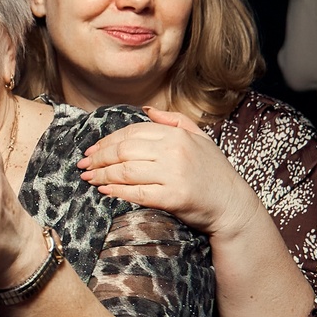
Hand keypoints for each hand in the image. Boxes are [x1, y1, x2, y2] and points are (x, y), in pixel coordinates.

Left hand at [76, 106, 257, 239]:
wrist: (232, 205)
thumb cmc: (215, 173)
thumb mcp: (200, 139)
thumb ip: (174, 121)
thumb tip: (146, 110)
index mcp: (177, 135)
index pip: (131, 133)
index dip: (107, 141)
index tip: (91, 150)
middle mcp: (174, 151)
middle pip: (123, 150)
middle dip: (98, 158)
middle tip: (83, 165)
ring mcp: (173, 174)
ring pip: (125, 170)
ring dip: (102, 175)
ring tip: (88, 178)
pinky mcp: (172, 197)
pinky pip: (136, 192)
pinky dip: (116, 191)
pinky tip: (105, 191)